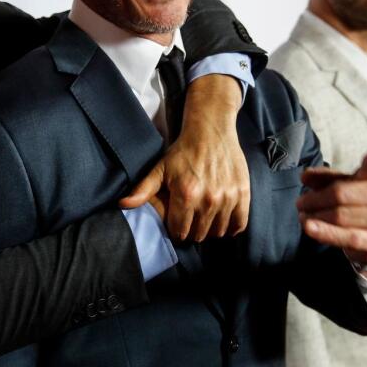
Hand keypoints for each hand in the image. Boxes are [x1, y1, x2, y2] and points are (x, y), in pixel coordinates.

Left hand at [119, 75, 248, 241]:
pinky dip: (231, 227)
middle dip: (192, 231)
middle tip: (191, 220)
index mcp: (186, 195)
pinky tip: (223, 220)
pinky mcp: (243, 195)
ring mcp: (227, 198)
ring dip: (210, 230)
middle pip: (198, 235)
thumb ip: (143, 190)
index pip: (179, 231)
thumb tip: (123, 204)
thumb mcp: (160, 169)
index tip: (177, 223)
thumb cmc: (183, 151)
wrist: (211, 131)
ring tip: (205, 218)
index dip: (176, 230)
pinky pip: (239, 225)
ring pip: (217, 232)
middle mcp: (208, 200)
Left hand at [295, 152, 366, 262]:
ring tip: (303, 217)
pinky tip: (309, 228)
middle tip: (300, 203)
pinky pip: (348, 237)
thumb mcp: (341, 186)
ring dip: (316, 216)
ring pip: (341, 216)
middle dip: (315, 199)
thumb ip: (324, 178)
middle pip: (341, 194)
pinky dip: (326, 232)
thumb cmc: (355, 205)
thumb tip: (305, 176)